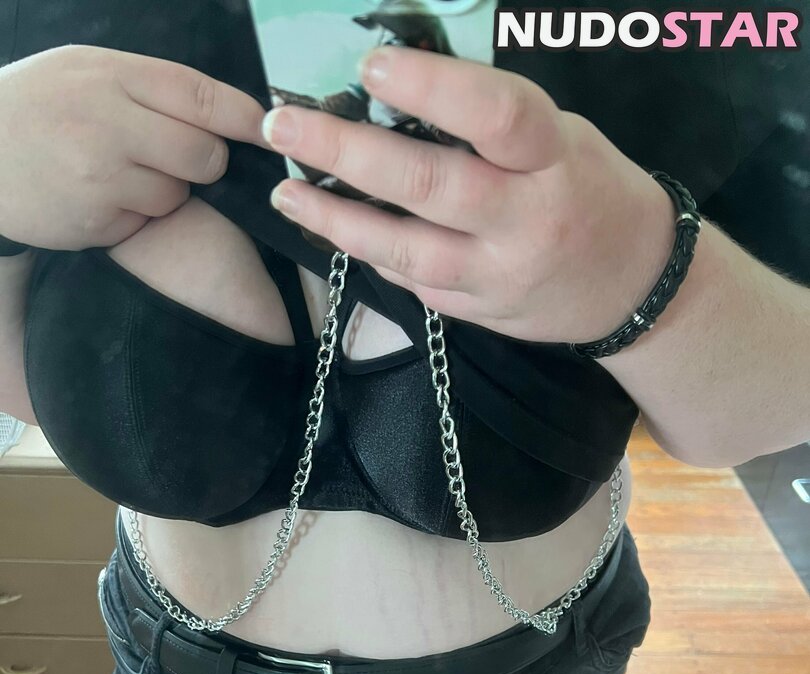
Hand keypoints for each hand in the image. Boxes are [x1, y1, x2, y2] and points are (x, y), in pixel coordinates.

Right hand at [0, 45, 265, 249]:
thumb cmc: (37, 108)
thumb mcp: (83, 72)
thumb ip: (147, 87)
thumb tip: (222, 110)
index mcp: (110, 76)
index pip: (201, 96)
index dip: (244, 117)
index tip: (266, 129)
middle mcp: (110, 124)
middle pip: (205, 155)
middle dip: (205, 161)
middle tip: (175, 156)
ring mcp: (103, 177)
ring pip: (177, 194)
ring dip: (163, 190)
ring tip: (118, 172)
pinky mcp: (98, 221)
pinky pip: (145, 221)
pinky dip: (132, 214)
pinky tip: (98, 196)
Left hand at [263, 46, 673, 343]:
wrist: (633, 283)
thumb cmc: (591, 191)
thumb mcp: (562, 139)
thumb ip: (493, 126)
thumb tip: (398, 100)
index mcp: (554, 159)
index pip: (493, 116)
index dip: (429, 88)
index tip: (369, 64)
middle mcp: (527, 220)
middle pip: (429, 185)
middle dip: (346, 152)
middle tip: (283, 125)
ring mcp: (500, 276)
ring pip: (408, 250)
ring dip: (337, 219)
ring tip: (288, 190)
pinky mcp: (481, 314)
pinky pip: (415, 283)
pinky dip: (371, 254)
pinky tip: (335, 228)